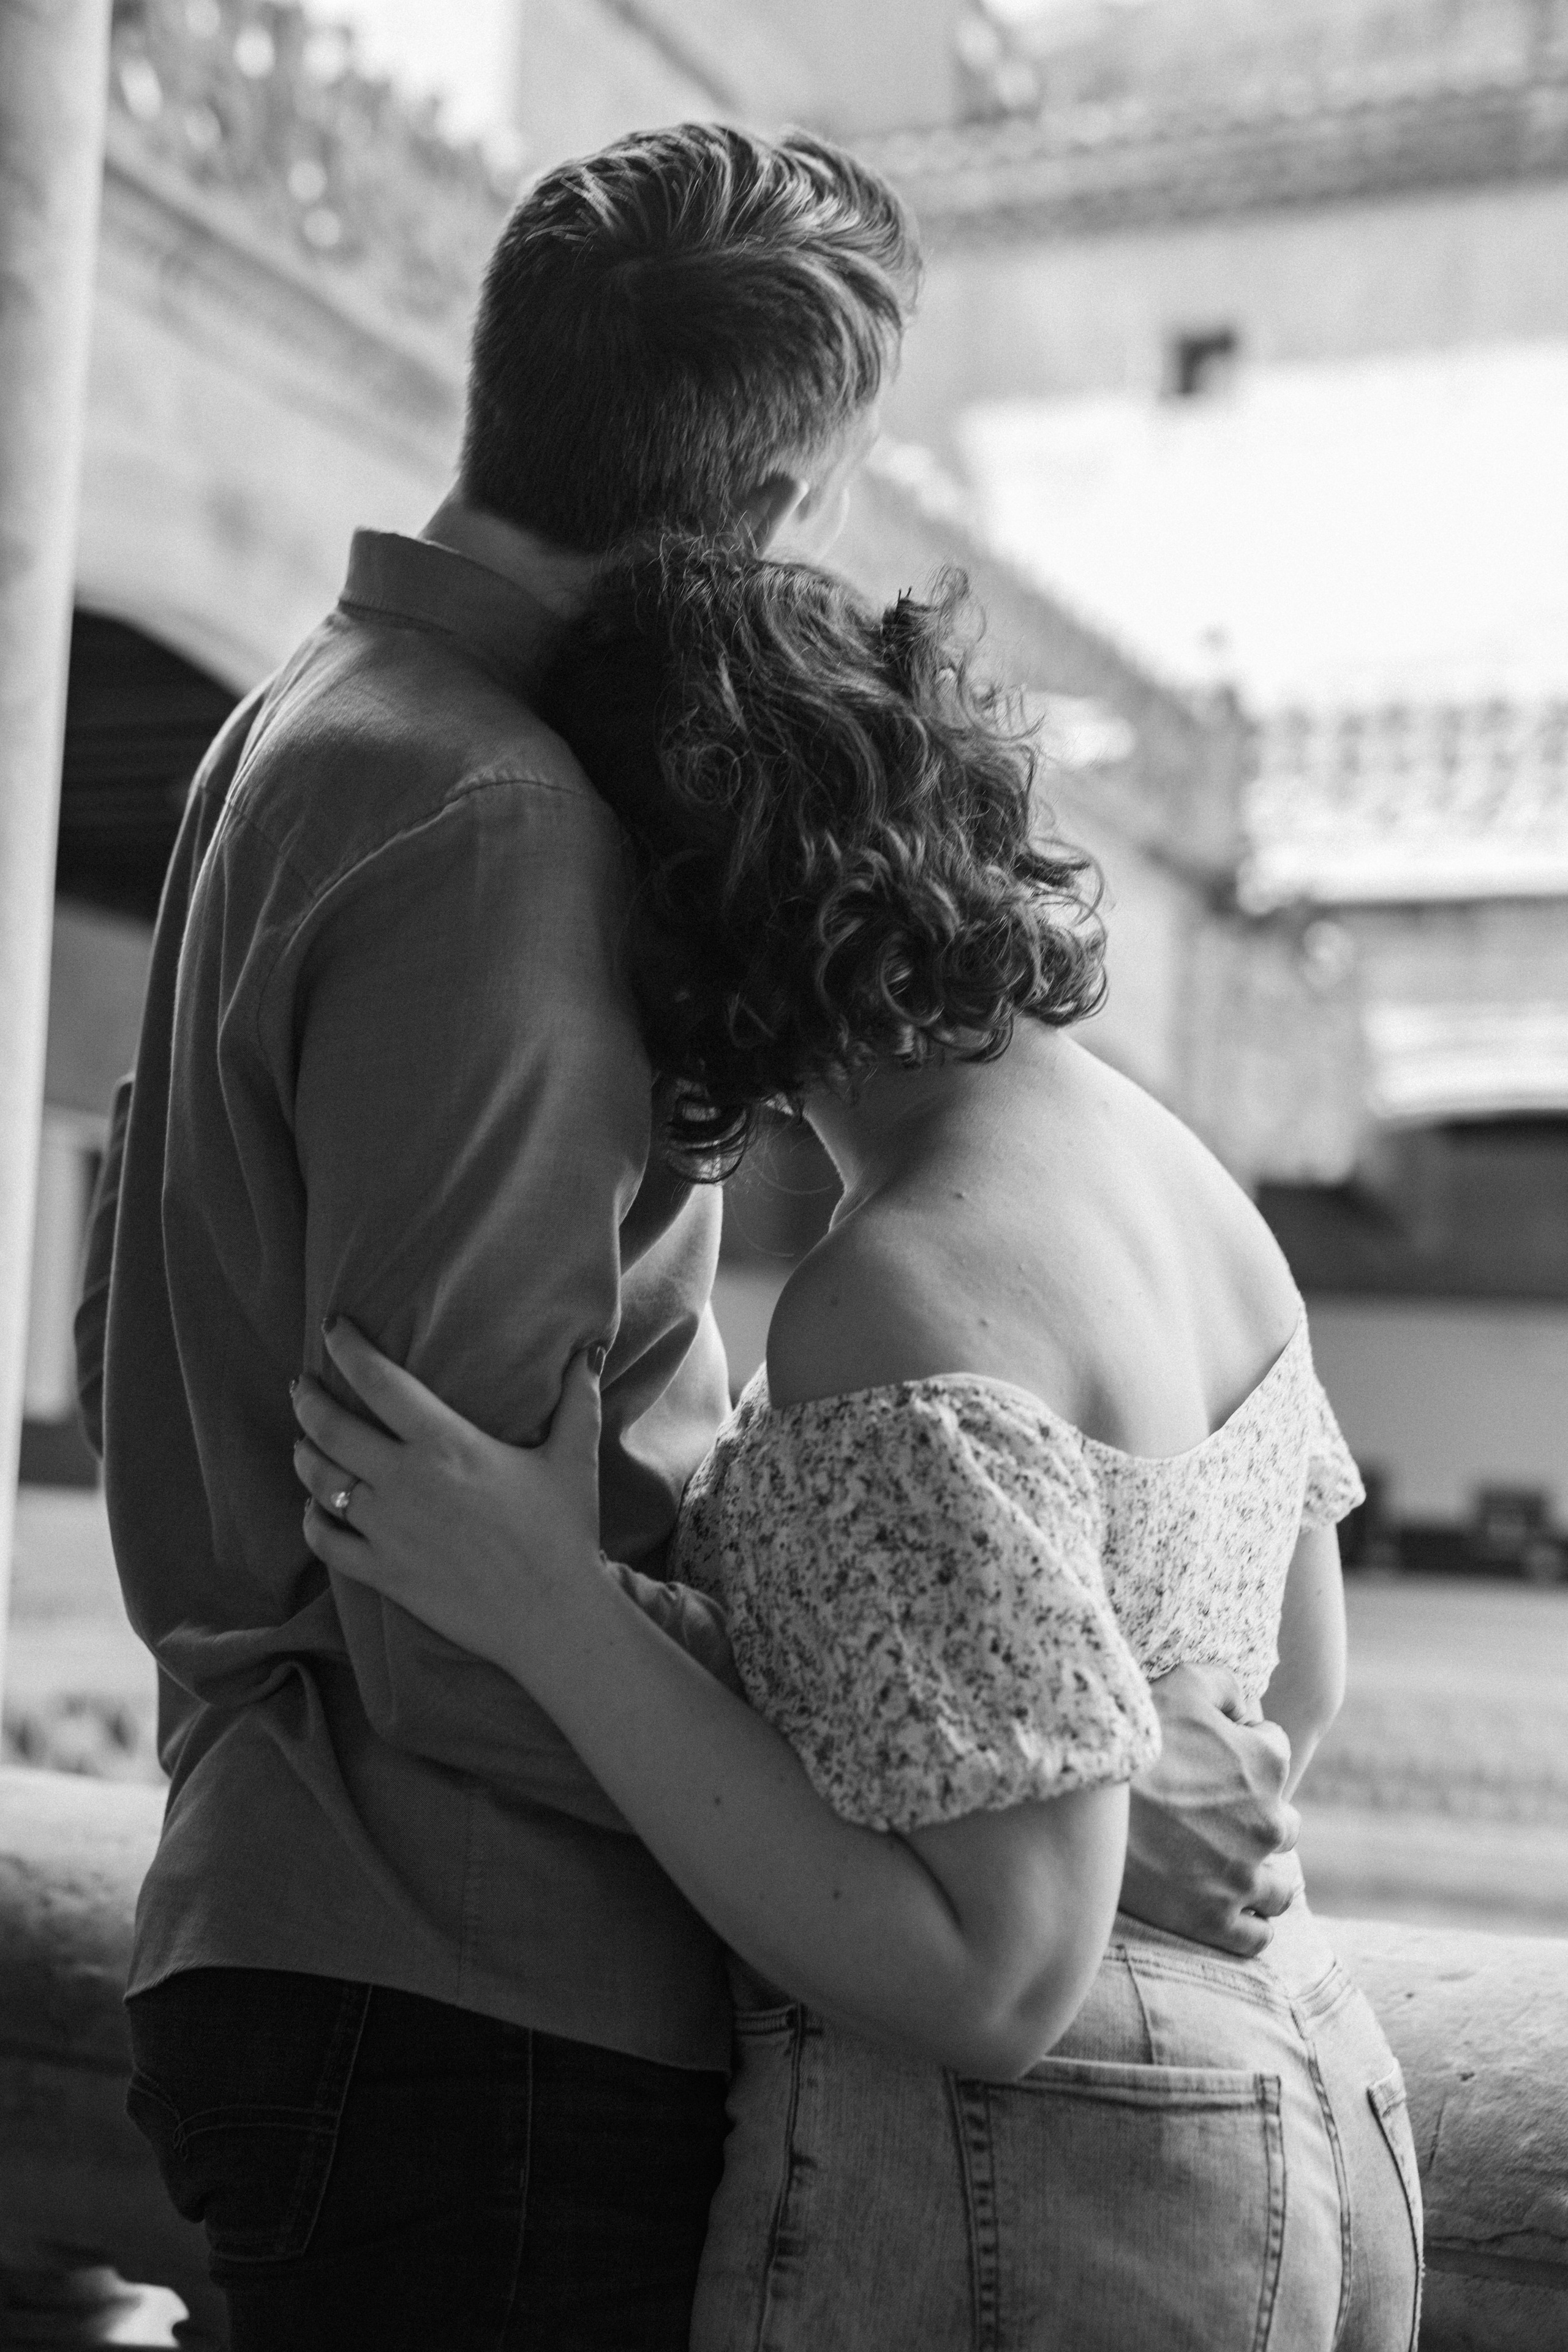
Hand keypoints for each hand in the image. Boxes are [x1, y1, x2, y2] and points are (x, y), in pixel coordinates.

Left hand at [292, 1320, 605, 1686]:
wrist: (551, 1616)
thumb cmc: (564, 1534)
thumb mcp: (575, 1458)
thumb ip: (578, 1399)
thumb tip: (588, 1349)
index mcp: (446, 1443)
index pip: (380, 1381)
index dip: (348, 1349)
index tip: (333, 1330)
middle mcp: (405, 1479)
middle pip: (332, 1427)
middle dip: (308, 1400)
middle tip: (301, 1386)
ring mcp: (387, 1528)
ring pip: (320, 1481)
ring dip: (303, 1455)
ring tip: (301, 1441)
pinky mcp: (382, 1572)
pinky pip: (325, 1541)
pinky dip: (311, 1521)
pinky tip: (312, 1510)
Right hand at [1119, 1663, 1301, 1956]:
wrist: (1081, 1806)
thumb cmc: (1132, 1739)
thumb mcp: (1180, 1683)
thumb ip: (1226, 1684)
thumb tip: (1247, 1706)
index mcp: (1266, 1763)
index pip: (1275, 1749)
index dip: (1243, 1747)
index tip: (1210, 1757)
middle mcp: (1268, 1823)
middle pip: (1283, 1825)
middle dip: (1256, 1819)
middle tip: (1210, 1817)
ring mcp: (1243, 1878)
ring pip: (1278, 1888)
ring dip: (1260, 1879)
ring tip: (1223, 1869)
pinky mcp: (1215, 1921)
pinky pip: (1256, 1935)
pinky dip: (1245, 1925)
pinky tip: (1221, 1907)